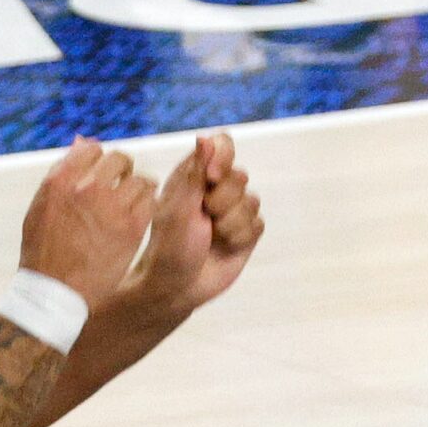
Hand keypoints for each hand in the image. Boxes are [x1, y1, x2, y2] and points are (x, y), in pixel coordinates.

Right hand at [18, 139, 155, 307]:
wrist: (55, 291)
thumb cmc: (44, 249)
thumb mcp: (41, 205)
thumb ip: (63, 171)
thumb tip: (83, 141)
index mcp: (60, 180)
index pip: (92, 149)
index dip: (99, 161)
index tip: (100, 176)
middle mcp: (87, 188)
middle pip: (120, 160)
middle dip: (122, 172)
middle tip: (120, 188)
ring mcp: (112, 206)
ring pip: (142, 179)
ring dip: (138, 190)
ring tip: (130, 206)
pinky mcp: (133, 226)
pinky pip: (152, 201)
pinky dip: (148, 206)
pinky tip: (138, 217)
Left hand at [127, 134, 264, 315]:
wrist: (177, 288)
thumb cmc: (169, 247)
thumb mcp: (179, 208)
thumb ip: (195, 173)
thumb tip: (205, 138)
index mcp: (193, 175)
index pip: (222, 145)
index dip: (223, 158)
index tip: (212, 177)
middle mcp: (215, 190)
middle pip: (240, 176)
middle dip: (223, 201)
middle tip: (203, 218)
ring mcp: (232, 211)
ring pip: (252, 202)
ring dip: (230, 223)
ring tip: (212, 236)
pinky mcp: (245, 233)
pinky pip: (258, 224)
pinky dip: (241, 237)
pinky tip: (225, 247)